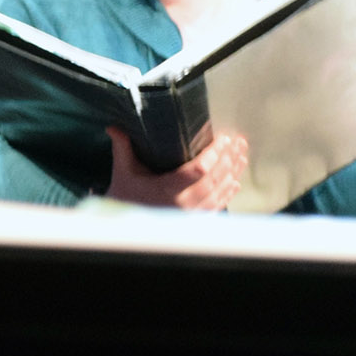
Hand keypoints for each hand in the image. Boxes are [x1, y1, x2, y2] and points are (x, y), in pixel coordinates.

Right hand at [105, 127, 248, 210]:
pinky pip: (217, 207)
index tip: (224, 138)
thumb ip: (122, 147)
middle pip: (214, 179)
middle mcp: (182, 204)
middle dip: (229, 159)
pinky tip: (236, 181)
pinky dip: (228, 193)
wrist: (123, 228)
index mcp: (166, 189)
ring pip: (220, 193)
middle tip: (238, 141)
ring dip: (233, 173)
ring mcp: (191, 215)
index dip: (215, 153)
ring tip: (242, 155)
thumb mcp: (122, 171)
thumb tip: (114, 127)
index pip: (198, 170)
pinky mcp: (194, 220)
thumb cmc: (124, 197)